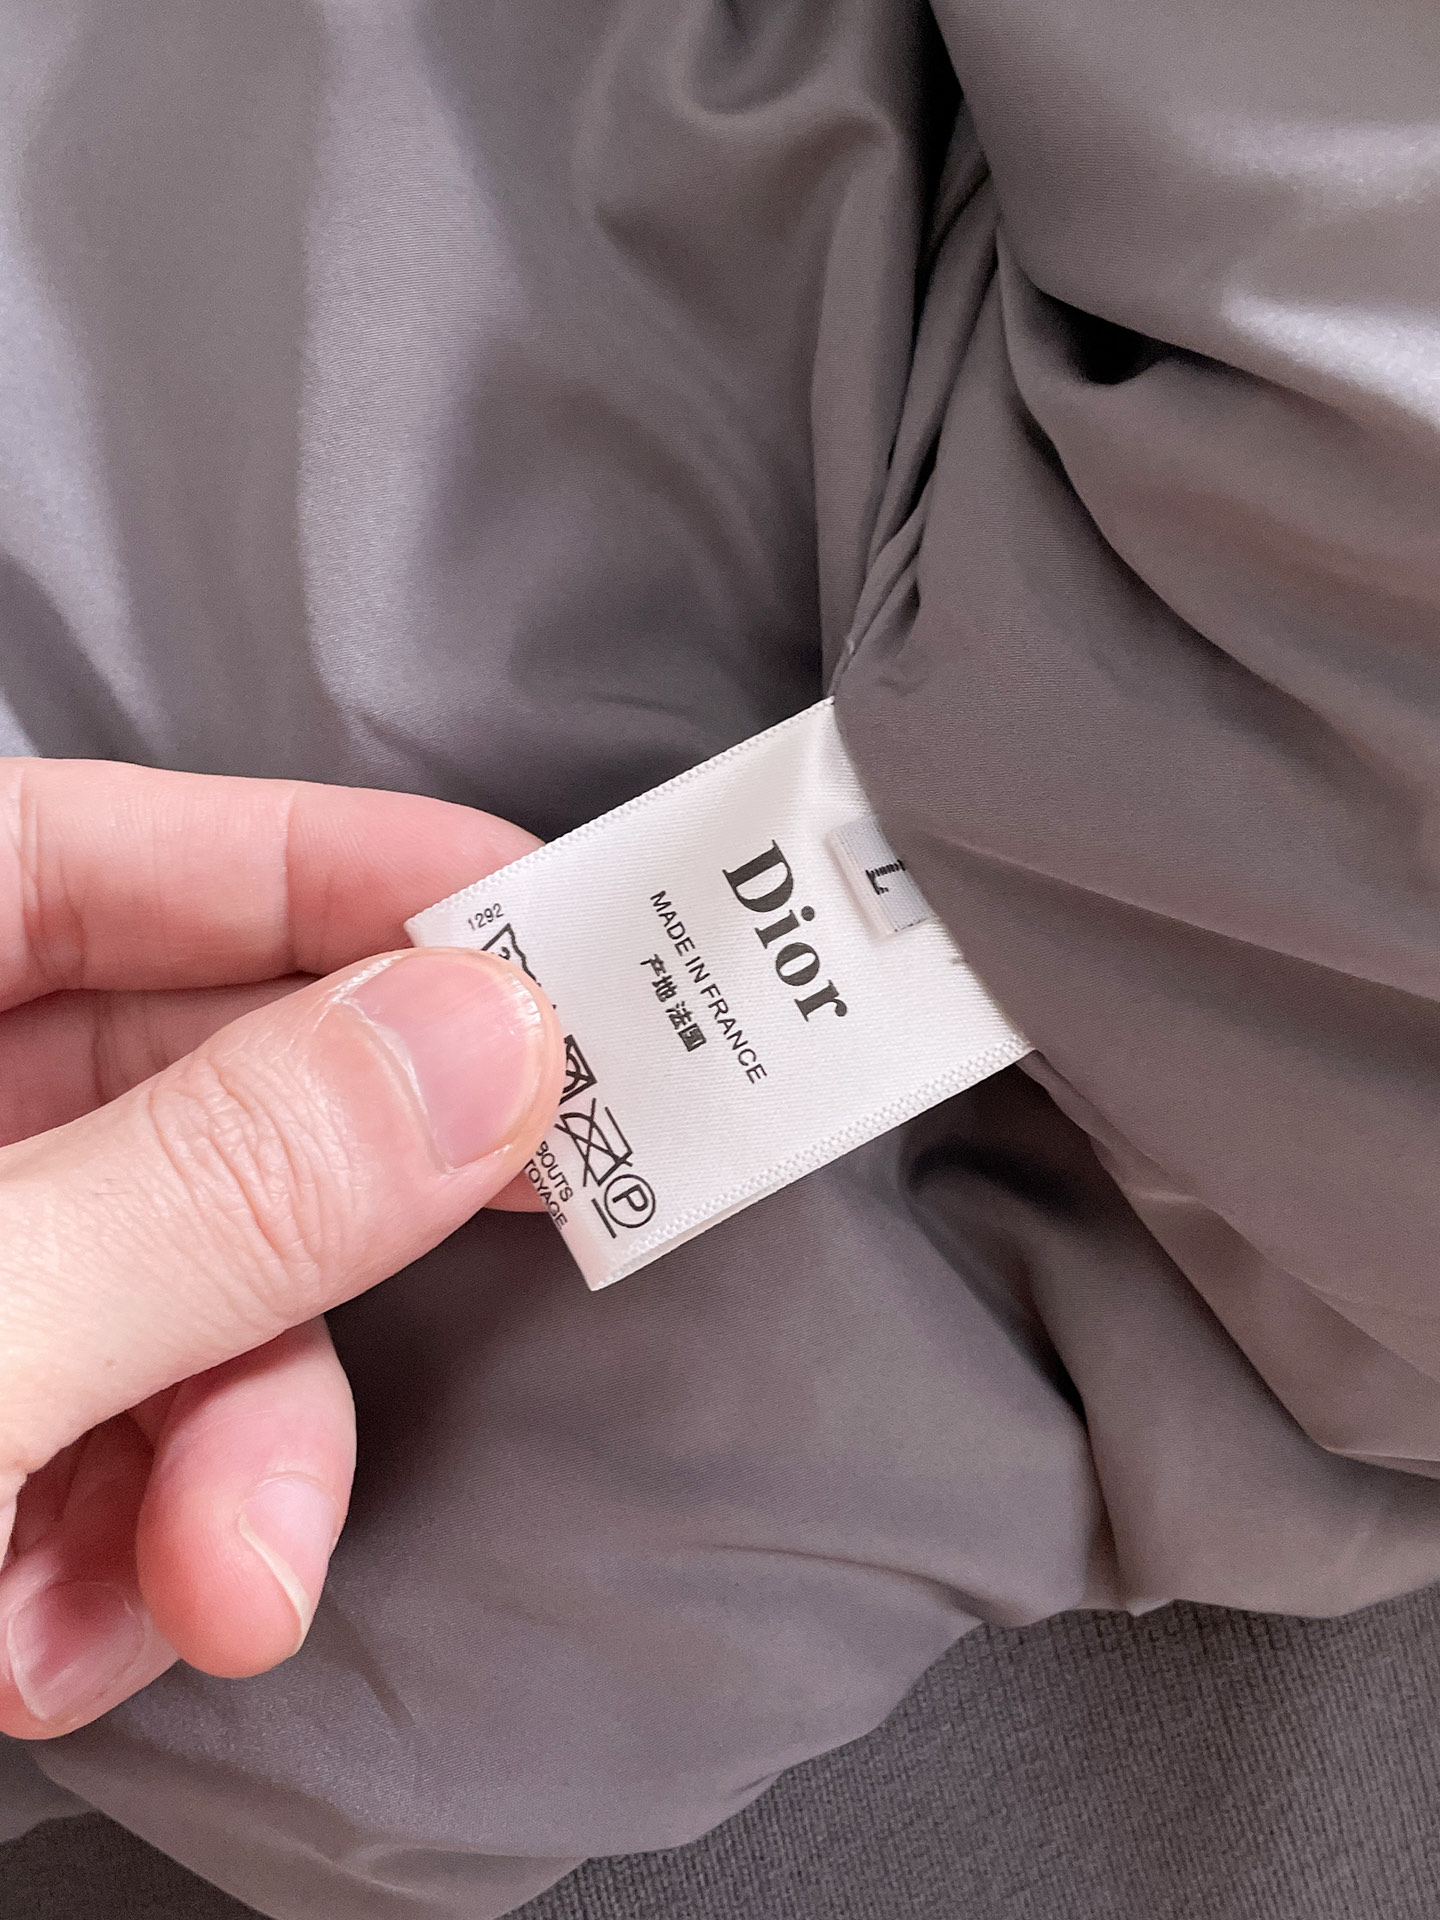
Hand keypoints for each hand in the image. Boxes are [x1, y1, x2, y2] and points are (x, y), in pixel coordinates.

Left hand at [0, 759, 563, 1737]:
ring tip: (218, 1590)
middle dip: (316, 1237)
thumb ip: (211, 1192)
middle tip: (518, 1215)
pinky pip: (91, 1432)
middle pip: (166, 1091)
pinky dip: (120, 1545)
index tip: (527, 916)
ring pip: (159, 1293)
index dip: (316, 864)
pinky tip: (67, 1642)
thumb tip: (477, 1046)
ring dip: (226, 1458)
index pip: (82, 848)